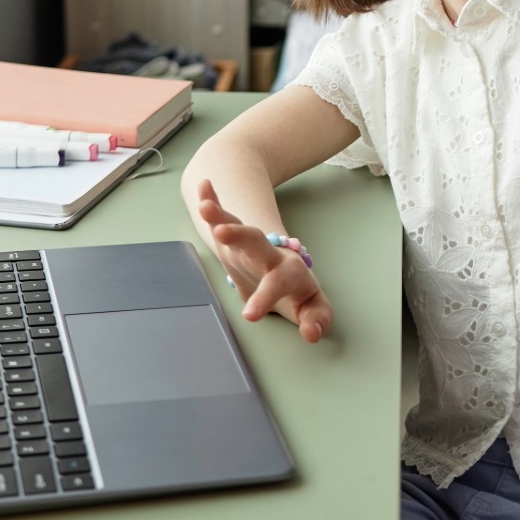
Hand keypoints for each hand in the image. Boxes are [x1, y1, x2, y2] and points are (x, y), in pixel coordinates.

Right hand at [194, 179, 333, 340]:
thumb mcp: (311, 309)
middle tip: (222, 234)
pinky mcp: (233, 237)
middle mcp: (266, 253)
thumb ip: (317, 320)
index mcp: (286, 272)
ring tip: (205, 206)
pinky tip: (203, 186)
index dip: (264, 298)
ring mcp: (249, 243)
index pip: (276, 284)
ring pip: (234, 226)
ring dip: (220, 215)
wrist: (284, 267)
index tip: (250, 315)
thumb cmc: (295, 291)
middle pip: (255, 242)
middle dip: (240, 236)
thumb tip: (311, 334)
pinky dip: (212, 201)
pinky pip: (222, 217)